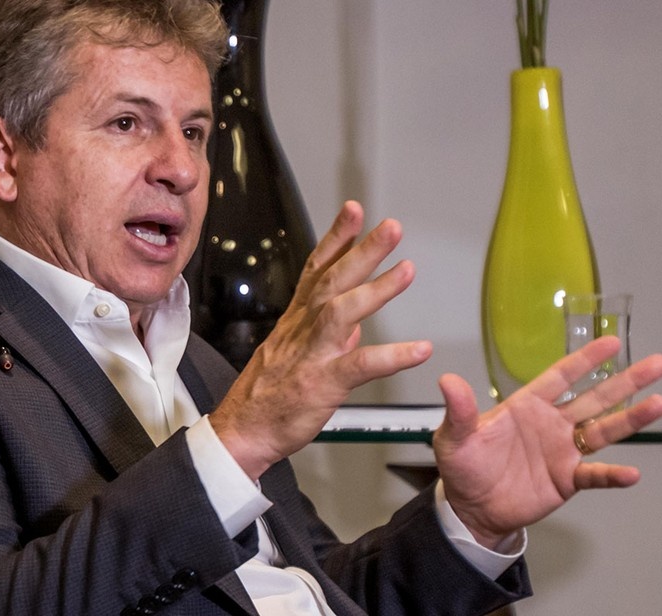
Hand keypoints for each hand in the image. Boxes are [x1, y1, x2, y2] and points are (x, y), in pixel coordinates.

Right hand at [209, 201, 432, 478]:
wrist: (244, 429)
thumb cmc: (268, 392)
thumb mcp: (294, 351)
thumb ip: (326, 332)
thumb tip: (355, 321)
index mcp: (297, 318)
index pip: (317, 268)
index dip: (336, 237)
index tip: (354, 210)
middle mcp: (304, 329)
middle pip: (333, 280)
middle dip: (362, 250)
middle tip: (391, 227)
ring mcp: (312, 354)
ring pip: (342, 313)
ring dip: (376, 289)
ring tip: (407, 270)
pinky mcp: (322, 383)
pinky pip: (359, 366)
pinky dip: (390, 356)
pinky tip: (418, 349)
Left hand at [433, 335, 661, 548]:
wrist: (471, 507)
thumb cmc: (463, 466)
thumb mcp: (454, 437)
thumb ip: (459, 410)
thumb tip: (447, 380)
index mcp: (526, 406)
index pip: (560, 377)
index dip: (585, 360)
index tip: (611, 341)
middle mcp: (551, 424)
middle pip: (594, 398)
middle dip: (626, 381)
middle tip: (658, 363)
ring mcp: (562, 451)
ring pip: (603, 430)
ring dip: (631, 419)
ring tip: (659, 403)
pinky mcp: (567, 480)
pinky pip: (594, 475)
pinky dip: (612, 475)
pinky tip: (631, 473)